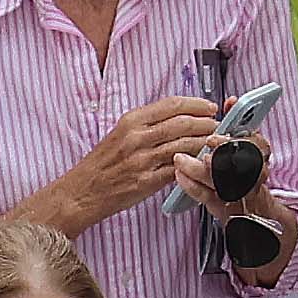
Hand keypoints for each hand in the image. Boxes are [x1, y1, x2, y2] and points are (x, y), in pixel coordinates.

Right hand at [48, 90, 224, 235]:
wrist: (81, 193)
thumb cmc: (101, 164)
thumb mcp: (119, 134)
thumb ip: (147, 125)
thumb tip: (179, 118)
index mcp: (130, 121)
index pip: (172, 105)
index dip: (196, 104)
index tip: (209, 106)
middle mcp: (137, 138)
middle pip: (183, 123)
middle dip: (206, 123)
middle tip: (216, 124)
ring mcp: (143, 160)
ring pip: (184, 145)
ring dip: (204, 143)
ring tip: (213, 141)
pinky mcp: (147, 182)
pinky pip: (177, 169)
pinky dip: (192, 164)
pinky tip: (200, 162)